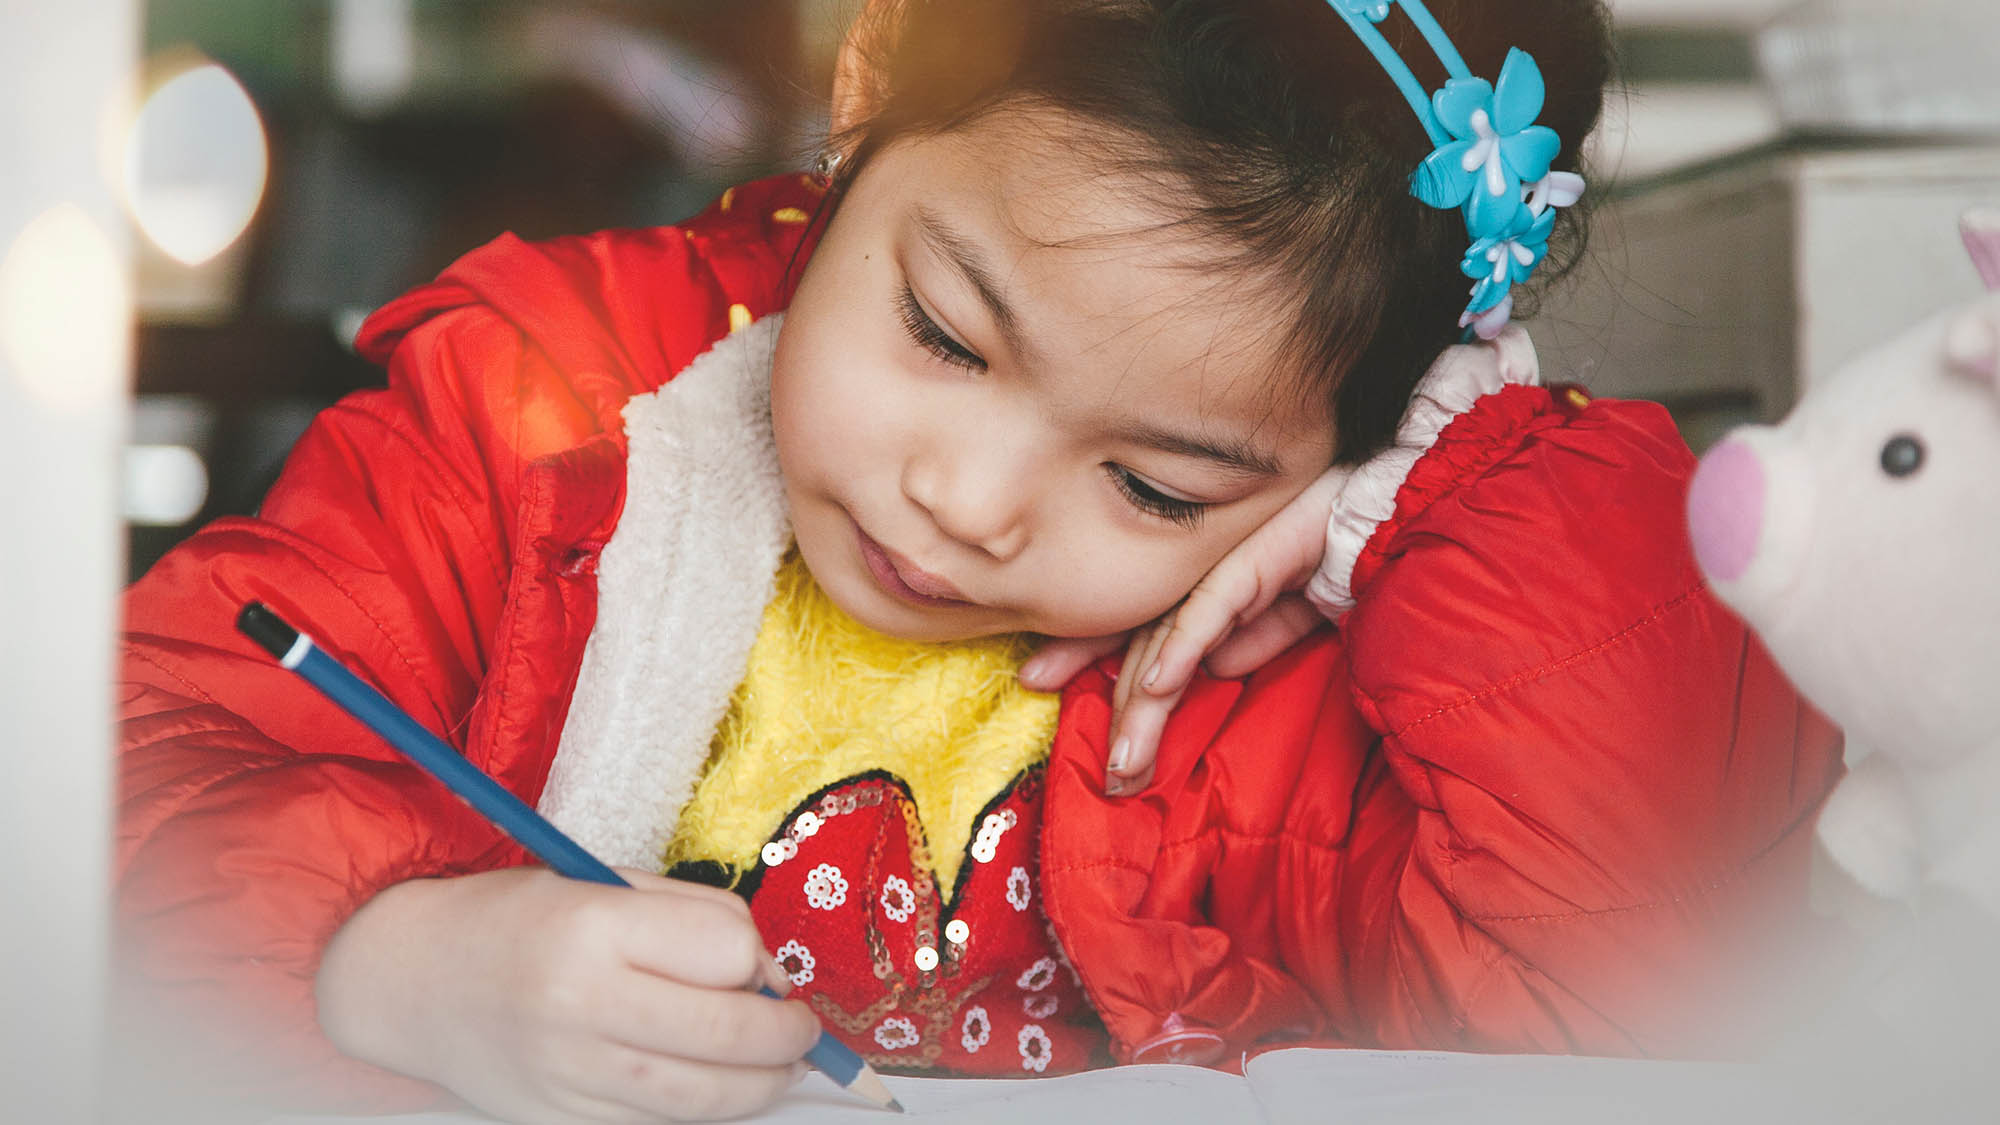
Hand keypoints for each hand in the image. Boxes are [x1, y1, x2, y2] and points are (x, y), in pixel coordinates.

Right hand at [316, 866, 819, 1123]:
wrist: (412, 980)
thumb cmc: (519, 920)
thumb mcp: (604, 884)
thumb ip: (695, 918)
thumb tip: (771, 976)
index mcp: (592, 926)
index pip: (726, 952)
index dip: (759, 960)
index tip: (761, 967)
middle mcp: (579, 1004)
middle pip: (728, 1035)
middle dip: (788, 1036)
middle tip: (802, 1030)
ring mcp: (567, 1073)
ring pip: (703, 1098)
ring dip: (761, 1086)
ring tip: (778, 1067)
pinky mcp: (560, 1120)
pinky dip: (701, 1112)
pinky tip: (713, 1088)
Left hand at [1021, 468, 1344, 794]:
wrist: (1381, 510)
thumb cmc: (1334, 551)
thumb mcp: (1289, 612)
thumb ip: (1254, 638)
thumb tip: (1215, 670)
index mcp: (1200, 587)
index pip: (1134, 629)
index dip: (1085, 657)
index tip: (1041, 685)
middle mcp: (1196, 576)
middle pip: (1141, 647)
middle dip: (1122, 716)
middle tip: (1108, 776)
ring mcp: (1219, 568)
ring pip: (1166, 643)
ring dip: (1144, 707)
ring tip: (1127, 759)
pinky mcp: (1252, 562)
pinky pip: (1209, 612)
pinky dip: (1182, 650)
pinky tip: (1157, 687)